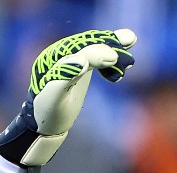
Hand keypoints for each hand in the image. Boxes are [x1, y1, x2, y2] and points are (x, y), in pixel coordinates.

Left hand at [0, 29, 136, 172]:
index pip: (76, 49)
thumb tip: (83, 59)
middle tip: (129, 51)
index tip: (113, 58)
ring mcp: (71, 58)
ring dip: (114, 47)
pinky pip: (98, 55)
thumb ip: (65, 77)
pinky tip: (124, 63)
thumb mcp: (54, 98)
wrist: (47, 126)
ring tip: (130, 54)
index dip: (96, 50)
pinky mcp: (81, 65)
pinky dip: (112, 55)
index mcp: (50, 59)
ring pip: (96, 47)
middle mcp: (60, 54)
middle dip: (109, 44)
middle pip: (89, 43)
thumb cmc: (48, 115)